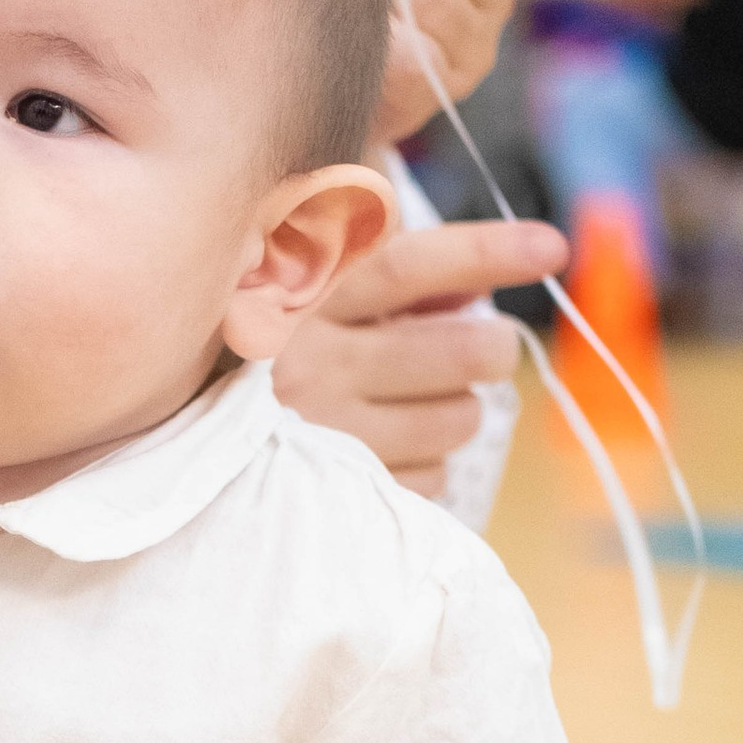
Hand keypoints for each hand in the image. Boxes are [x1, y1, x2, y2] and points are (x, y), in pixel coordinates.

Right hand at [273, 215, 564, 490]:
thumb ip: (386, 274)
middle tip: (483, 347)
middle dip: (492, 346)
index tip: (550, 246)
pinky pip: (435, 476)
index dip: (486, 251)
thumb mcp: (308, 298)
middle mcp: (314, 367)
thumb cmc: (270, 356)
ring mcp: (332, 438)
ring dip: (458, 406)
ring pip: (462, 417)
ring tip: (416, 401)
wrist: (192, 453)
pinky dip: (428, 460)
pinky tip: (389, 446)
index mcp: (303, 304)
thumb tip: (475, 287)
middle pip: (463, 349)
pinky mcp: (346, 496)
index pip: (408, 266)